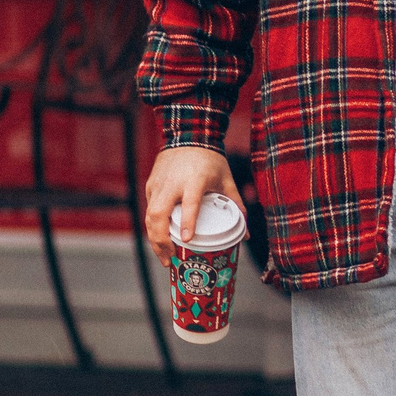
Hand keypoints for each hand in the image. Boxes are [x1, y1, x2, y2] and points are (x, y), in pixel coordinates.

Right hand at [143, 145, 240, 263]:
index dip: (188, 222)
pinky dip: (153, 227)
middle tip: (170, 259)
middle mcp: (172, 184)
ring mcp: (158, 185)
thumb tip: (246, 233)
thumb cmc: (210, 160)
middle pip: (158, 216)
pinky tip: (161, 240)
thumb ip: (237, 205)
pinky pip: (149, 209)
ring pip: (150, 216)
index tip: (187, 239)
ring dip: (154, 239)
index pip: (189, 203)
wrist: (188, 136)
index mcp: (194, 180)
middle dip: (161, 241)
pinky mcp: (150, 185)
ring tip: (165, 256)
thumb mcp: (227, 180)